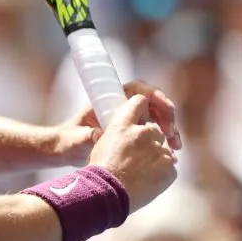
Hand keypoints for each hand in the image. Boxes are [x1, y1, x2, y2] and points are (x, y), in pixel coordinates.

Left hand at [54, 80, 181, 165]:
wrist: (65, 151)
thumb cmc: (68, 141)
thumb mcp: (75, 139)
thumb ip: (85, 136)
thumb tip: (97, 133)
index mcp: (108, 100)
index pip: (136, 89)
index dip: (154, 95)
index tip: (166, 107)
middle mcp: (120, 106)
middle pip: (152, 102)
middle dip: (167, 114)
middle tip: (172, 133)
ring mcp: (127, 119)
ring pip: (156, 116)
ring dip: (169, 127)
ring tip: (175, 145)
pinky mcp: (131, 132)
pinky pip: (153, 130)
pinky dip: (163, 138)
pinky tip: (170, 150)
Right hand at [89, 94, 177, 212]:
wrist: (108, 193)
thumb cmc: (101, 169)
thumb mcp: (103, 141)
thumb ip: (120, 132)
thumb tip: (127, 135)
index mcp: (125, 123)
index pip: (139, 100)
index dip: (142, 108)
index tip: (143, 116)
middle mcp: (144, 132)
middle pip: (154, 130)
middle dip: (149, 141)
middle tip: (137, 158)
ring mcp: (160, 149)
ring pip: (163, 149)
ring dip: (155, 157)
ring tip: (141, 172)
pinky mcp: (169, 167)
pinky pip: (169, 166)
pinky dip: (162, 172)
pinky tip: (148, 180)